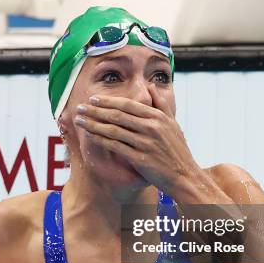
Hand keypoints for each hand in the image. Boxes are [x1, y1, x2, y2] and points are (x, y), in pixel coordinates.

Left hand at [74, 90, 200, 191]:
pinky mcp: (140, 158)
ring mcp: (146, 143)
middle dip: (95, 110)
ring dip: (93, 124)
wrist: (184, 176)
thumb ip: (161, 104)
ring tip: (80, 120)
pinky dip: (101, 140)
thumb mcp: (173, 123)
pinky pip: (116, 146)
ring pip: (114, 130)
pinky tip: (90, 136)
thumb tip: (151, 87)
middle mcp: (151, 127)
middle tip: (80, 107)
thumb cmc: (177, 150)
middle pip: (117, 115)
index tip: (93, 99)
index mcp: (158, 117)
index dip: (108, 101)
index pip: (128, 105)